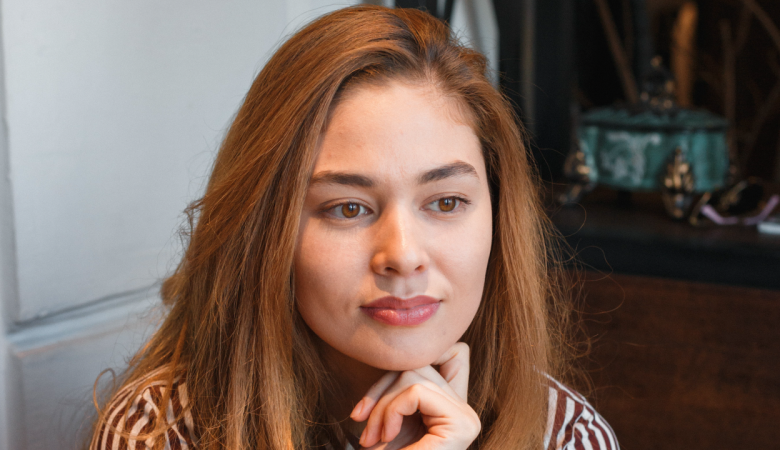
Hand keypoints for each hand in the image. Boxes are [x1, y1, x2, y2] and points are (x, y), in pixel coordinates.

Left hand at [349, 343, 480, 449]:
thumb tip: (390, 352)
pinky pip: (416, 391)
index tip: (366, 408)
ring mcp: (467, 418)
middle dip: (381, 391)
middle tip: (362, 428)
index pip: (441, 357)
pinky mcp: (461, 424)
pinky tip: (385, 437)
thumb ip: (398, 392)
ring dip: (382, 405)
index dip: (399, 372)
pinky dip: (391, 410)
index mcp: (450, 410)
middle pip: (420, 365)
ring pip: (415, 375)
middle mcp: (465, 411)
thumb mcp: (389, 423)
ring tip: (371, 439)